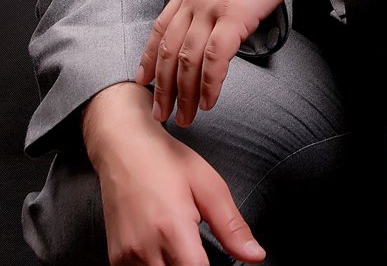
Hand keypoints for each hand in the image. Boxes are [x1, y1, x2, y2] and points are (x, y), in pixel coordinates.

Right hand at [83, 82, 265, 264]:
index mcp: (172, 229)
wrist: (122, 146)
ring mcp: (126, 257)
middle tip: (200, 250)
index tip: (218, 261)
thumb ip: (231, 226)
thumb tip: (256, 256)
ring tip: (184, 248)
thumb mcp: (208, 185)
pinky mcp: (116, 259)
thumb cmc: (166, 160)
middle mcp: (145, 249)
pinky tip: (165, 251)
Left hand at [136, 0, 339, 126]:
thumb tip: (220, 19)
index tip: (143, 80)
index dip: (148, 57)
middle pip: (168, 49)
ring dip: (183, 93)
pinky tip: (208, 100)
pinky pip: (214, 58)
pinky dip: (209, 84)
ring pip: (187, 59)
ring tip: (185, 117)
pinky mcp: (234, 15)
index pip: (160, 27)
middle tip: (160, 113)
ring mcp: (212, 6)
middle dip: (162, 86)